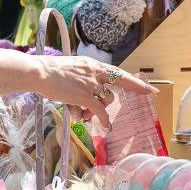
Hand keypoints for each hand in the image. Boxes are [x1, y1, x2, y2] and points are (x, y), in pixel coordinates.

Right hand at [33, 56, 154, 126]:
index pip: (119, 74)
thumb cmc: (50, 72)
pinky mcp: (85, 96)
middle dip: (110, 99)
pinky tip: (103, 125)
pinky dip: (102, 119)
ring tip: (82, 113)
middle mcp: (95, 72)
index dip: (135, 84)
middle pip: (113, 91)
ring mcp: (91, 84)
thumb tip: (86, 95)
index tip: (150, 91)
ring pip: (105, 101)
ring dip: (95, 110)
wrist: (39, 72)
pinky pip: (99, 111)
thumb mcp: (72, 69)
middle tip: (115, 103)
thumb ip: (83, 78)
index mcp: (92, 64)